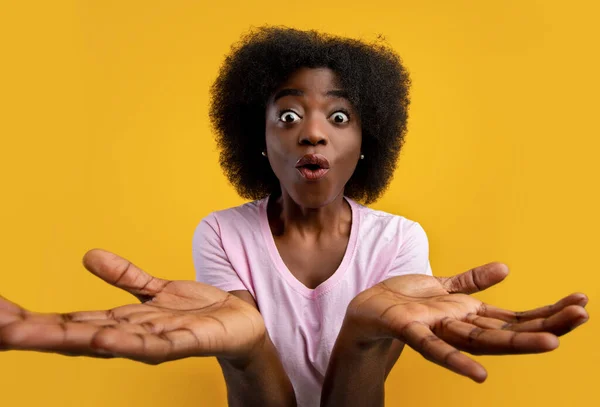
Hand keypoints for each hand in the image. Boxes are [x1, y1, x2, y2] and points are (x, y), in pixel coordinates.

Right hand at [0, 249, 265, 364]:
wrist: (242, 323)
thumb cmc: (197, 312)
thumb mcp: (156, 289)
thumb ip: (126, 276)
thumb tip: (88, 256)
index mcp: (122, 323)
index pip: (68, 322)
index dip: (32, 318)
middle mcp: (132, 336)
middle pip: (77, 335)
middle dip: (34, 333)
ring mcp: (158, 341)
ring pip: (106, 341)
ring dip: (67, 339)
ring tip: (24, 335)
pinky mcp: (188, 340)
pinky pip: (155, 342)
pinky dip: (127, 341)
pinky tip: (102, 338)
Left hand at [345, 264, 588, 381]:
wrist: (366, 307)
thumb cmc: (404, 300)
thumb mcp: (441, 286)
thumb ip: (471, 281)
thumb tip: (506, 268)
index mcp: (469, 315)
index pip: (515, 317)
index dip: (546, 312)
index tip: (581, 303)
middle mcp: (459, 327)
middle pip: (507, 330)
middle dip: (546, 325)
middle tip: (582, 316)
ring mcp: (438, 331)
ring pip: (480, 341)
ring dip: (515, 344)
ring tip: (552, 343)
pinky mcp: (411, 331)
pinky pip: (434, 348)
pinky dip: (456, 361)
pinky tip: (480, 374)